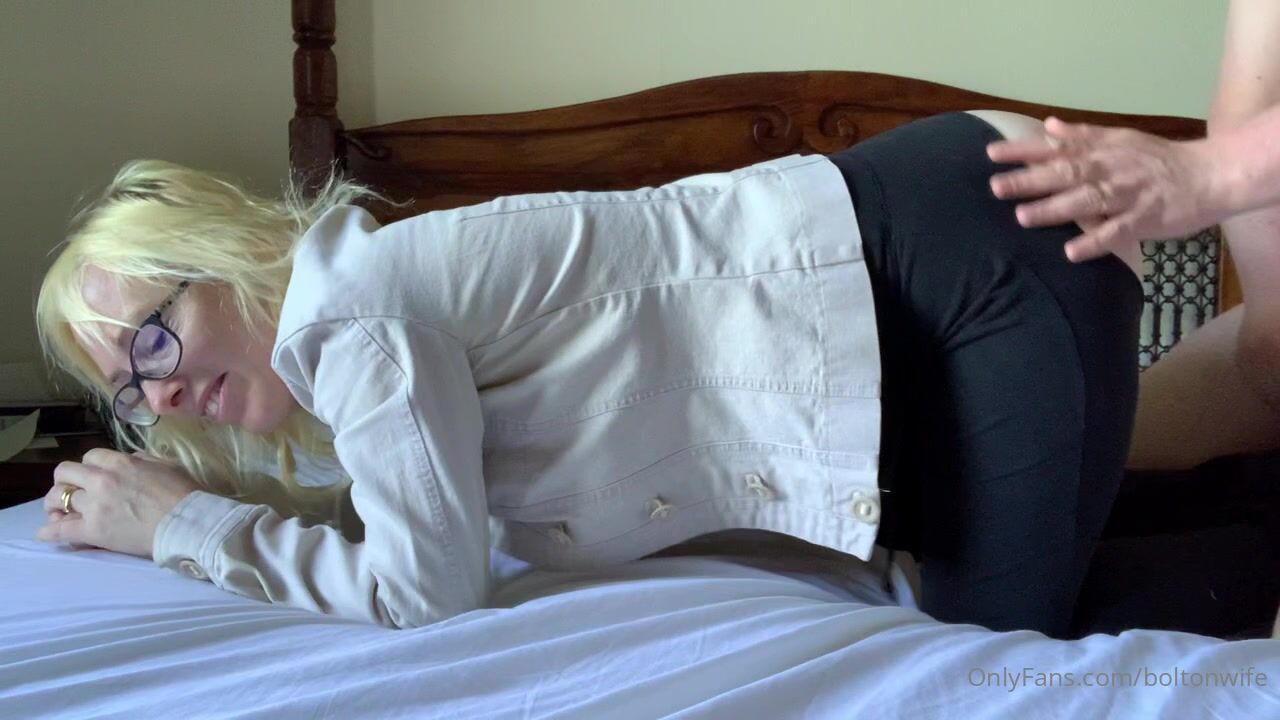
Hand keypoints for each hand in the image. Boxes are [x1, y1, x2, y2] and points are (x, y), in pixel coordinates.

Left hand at [37, 449, 199, 557]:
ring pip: (57, 498)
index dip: (90, 467)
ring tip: (59, 511)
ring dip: (55, 503)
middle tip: (72, 492)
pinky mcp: (92, 531)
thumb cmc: (184, 494)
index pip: (89, 457)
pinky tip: (46, 533)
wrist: (186, 524)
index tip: (95, 477)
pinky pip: (59, 529)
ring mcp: (94, 506)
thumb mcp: (166, 465)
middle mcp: (101, 480)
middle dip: (66, 481)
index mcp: (120, 462)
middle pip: (64, 472)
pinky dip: (49, 531)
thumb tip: (129, 461)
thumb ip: (142, 460)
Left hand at [986, 117, 1228, 261]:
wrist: (1211, 174)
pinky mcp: (1145, 219)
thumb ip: (1082, 135)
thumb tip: (1047, 126)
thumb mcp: (1121, 139)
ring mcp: (1127, 194)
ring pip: (1086, 201)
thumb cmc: (1159, 160)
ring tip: (1023, 217)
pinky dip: (1094, 241)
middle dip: (1029, 180)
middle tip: (996, 187)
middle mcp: (1111, 168)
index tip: (991, 153)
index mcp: (1103, 149)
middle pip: (1065, 173)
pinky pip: (1117, 232)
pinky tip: (1071, 251)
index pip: (1057, 147)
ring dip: (1054, 208)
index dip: (1023, 150)